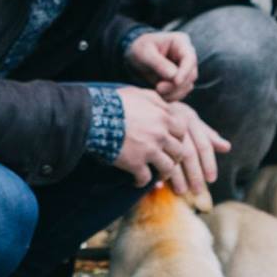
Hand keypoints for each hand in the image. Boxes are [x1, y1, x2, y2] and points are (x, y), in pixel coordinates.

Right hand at [112, 90, 229, 205]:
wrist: (94, 117)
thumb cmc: (116, 103)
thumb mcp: (140, 94)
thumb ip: (156, 101)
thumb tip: (165, 105)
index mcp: (164, 117)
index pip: (182, 130)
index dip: (178, 137)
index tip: (172, 141)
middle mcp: (160, 134)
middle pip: (179, 151)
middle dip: (175, 158)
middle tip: (168, 161)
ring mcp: (150, 150)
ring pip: (168, 168)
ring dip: (164, 173)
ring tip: (157, 175)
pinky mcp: (136, 164)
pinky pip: (145, 179)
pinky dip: (141, 182)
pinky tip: (136, 182)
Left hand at [124, 30, 197, 100]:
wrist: (135, 56)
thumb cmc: (139, 49)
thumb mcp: (145, 53)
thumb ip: (158, 63)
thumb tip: (174, 76)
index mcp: (180, 42)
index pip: (189, 58)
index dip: (185, 71)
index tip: (176, 82)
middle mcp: (186, 55)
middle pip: (191, 74)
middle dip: (176, 85)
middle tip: (158, 89)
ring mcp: (185, 68)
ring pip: (187, 85)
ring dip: (174, 92)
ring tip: (157, 91)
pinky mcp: (180, 80)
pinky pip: (181, 92)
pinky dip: (172, 96)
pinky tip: (160, 95)